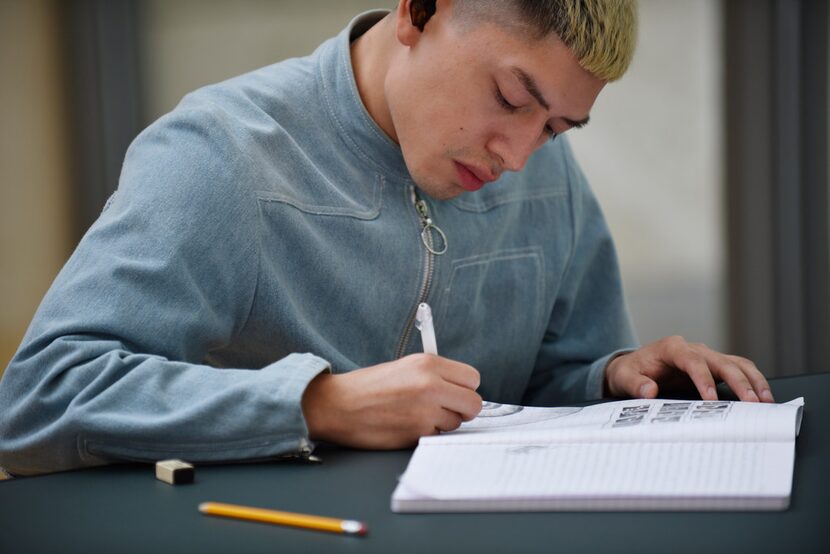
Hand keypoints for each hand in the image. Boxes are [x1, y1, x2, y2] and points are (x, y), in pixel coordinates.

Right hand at [301, 353, 481, 448]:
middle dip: (464, 410)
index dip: (465, 388)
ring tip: (416, 415)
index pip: (473, 378)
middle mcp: (430, 385)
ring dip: (442, 423)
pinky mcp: (416, 433)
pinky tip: (407, 425)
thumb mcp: (405, 367)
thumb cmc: (369, 387)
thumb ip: (436, 375)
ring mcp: (425, 411)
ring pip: (456, 423)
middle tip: (447, 409)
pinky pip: (437, 436)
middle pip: (473, 404)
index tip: (455, 392)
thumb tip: (462, 389)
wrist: (338, 405)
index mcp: (428, 363)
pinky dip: (426, 433)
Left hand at [604, 336, 774, 402]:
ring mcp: (705, 356)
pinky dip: (752, 381)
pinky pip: (737, 370)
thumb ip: (635, 384)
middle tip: (752, 403)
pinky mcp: (714, 366)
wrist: (633, 367)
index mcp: (671, 348)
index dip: (703, 379)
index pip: (692, 361)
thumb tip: (648, 391)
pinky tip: (762, 397)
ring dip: (753, 381)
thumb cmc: (630, 372)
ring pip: (736, 363)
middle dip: (739, 382)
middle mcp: (693, 349)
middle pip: (721, 361)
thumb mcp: (623, 378)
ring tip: (766, 402)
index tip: (710, 400)